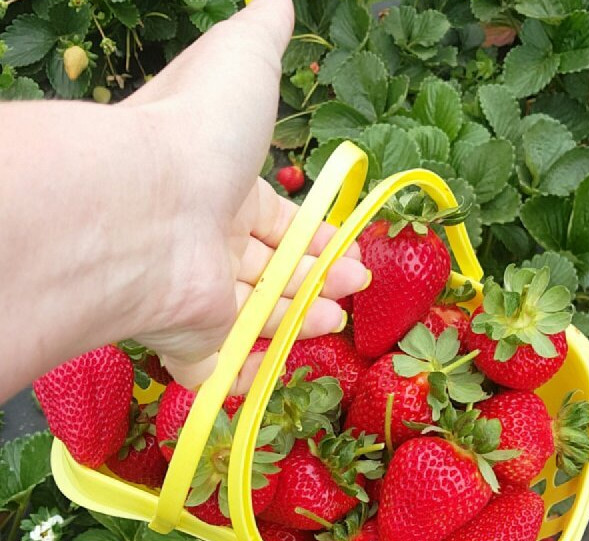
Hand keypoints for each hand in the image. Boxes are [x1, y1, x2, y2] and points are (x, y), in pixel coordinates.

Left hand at [124, 0, 367, 391]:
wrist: (147, 209)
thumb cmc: (200, 137)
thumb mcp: (241, 64)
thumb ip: (262, 35)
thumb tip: (277, 3)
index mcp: (223, 191)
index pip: (276, 219)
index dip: (315, 235)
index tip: (350, 247)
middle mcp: (208, 245)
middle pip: (273, 269)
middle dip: (318, 278)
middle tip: (355, 285)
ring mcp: (197, 297)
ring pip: (255, 316)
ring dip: (300, 319)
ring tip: (336, 319)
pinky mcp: (190, 344)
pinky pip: (219, 368)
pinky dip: (250, 371)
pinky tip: (281, 360)